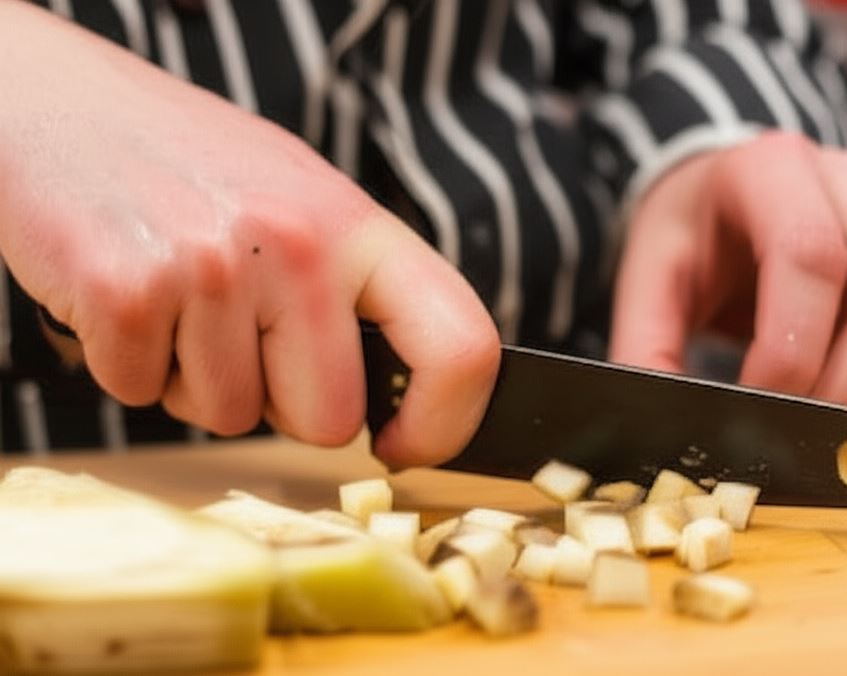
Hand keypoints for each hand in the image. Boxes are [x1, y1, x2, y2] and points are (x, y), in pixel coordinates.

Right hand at [0, 4, 498, 465]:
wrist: (57, 102)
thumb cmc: (189, 163)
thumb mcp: (303, 201)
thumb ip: (355, 292)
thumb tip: (400, 392)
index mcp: (358, 226)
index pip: (461, 346)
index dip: (446, 424)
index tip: (407, 444)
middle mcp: (298, 245)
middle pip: (328, 420)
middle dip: (282, 404)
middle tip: (241, 336)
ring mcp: (213, 269)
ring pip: (229, 418)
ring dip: (198, 377)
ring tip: (178, 294)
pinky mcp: (127, 291)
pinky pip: (146, 395)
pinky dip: (132, 364)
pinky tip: (132, 294)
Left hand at [609, 132, 846, 414]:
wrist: (725, 198)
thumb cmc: (689, 236)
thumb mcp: (647, 281)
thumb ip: (646, 349)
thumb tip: (663, 433)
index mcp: (773, 169)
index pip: (809, 258)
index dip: (788, 351)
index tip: (754, 404)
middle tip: (797, 439)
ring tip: (824, 430)